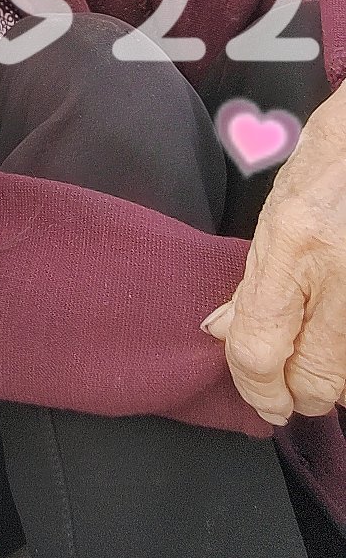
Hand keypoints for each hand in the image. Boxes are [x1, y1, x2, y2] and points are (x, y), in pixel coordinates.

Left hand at [202, 83, 345, 423]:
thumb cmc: (337, 157)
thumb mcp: (281, 207)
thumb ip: (255, 278)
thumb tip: (223, 333)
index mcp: (295, 242)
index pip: (258, 347)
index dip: (254, 388)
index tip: (262, 399)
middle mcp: (341, 271)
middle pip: (314, 380)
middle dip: (299, 392)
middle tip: (294, 380)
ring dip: (335, 379)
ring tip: (324, 351)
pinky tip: (342, 332)